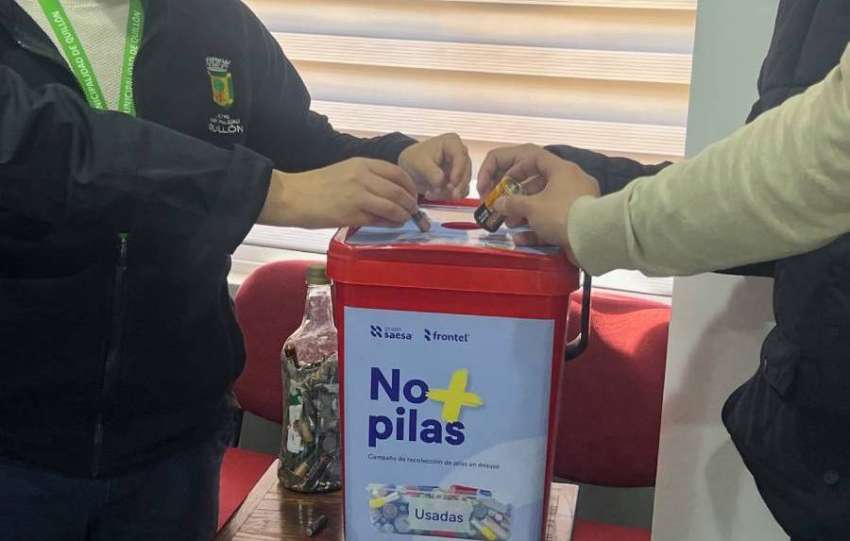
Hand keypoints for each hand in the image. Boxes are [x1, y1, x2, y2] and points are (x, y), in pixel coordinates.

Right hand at [258, 158, 417, 228]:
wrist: (291, 196)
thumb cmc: (315, 187)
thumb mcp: (344, 173)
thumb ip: (366, 180)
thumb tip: (387, 193)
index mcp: (362, 164)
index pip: (397, 173)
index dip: (409, 186)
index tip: (413, 195)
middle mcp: (363, 176)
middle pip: (399, 190)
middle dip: (410, 203)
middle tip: (413, 211)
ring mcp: (358, 195)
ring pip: (393, 205)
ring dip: (403, 215)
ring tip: (404, 220)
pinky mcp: (352, 213)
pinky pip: (379, 219)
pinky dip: (390, 223)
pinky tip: (391, 224)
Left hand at [398, 133, 471, 199]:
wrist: (410, 167)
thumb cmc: (415, 159)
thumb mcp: (419, 164)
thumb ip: (431, 172)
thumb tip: (441, 182)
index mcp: (452, 142)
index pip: (461, 156)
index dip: (458, 171)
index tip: (451, 183)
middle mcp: (460, 154)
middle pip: (465, 171)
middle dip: (454, 186)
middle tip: (441, 192)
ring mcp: (461, 167)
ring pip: (464, 183)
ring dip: (449, 193)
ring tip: (431, 193)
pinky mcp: (459, 180)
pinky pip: (460, 191)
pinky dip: (448, 196)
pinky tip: (434, 194)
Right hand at [488, 145, 599, 261]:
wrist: (593, 239)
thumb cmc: (564, 215)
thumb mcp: (532, 207)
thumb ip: (511, 203)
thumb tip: (499, 203)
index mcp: (561, 169)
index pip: (532, 157)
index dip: (512, 167)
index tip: (500, 181)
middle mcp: (570, 182)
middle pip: (536, 183)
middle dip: (515, 195)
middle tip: (501, 204)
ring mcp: (574, 203)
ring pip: (543, 204)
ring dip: (523, 213)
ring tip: (509, 222)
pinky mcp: (575, 223)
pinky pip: (552, 222)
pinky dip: (535, 229)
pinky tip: (520, 238)